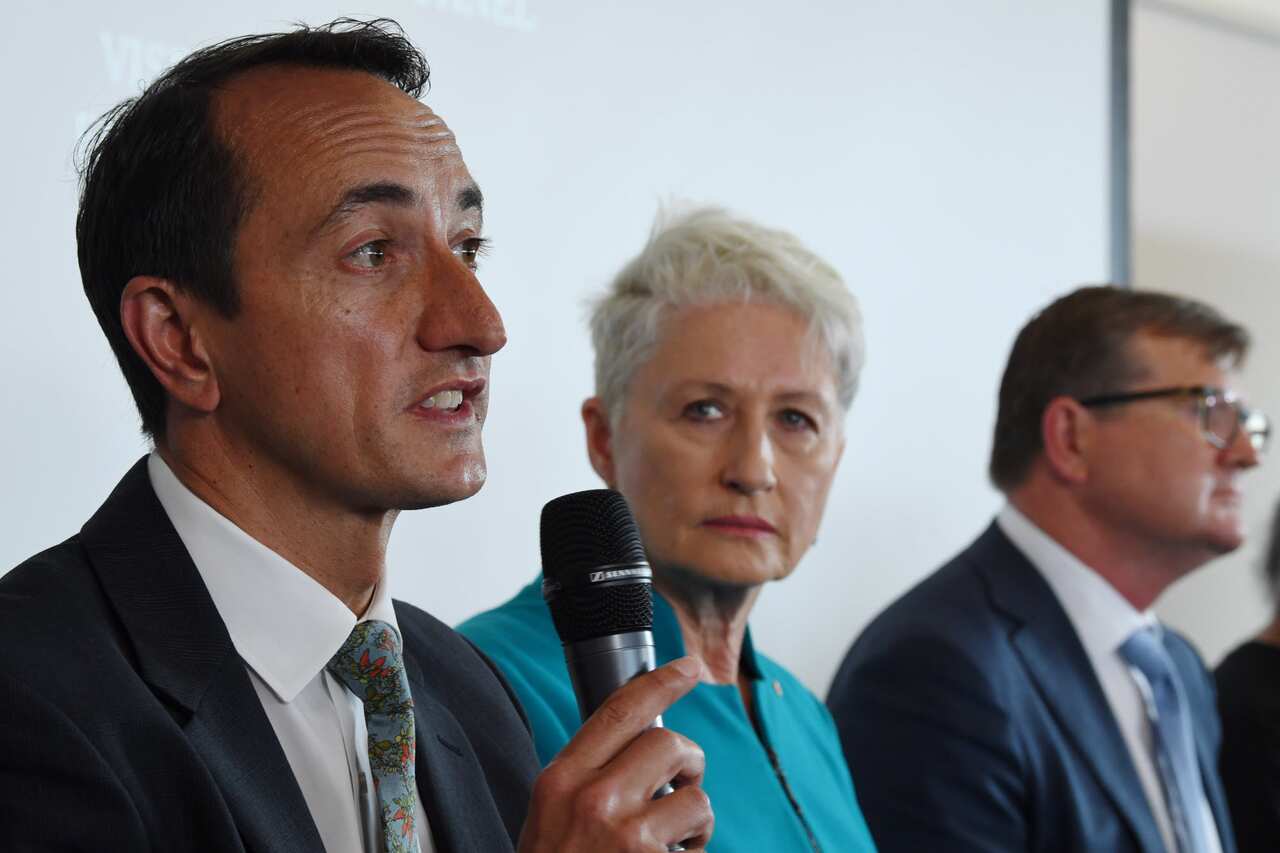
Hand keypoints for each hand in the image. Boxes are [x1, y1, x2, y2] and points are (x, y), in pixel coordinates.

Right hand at [517, 656, 713, 851]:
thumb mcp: (550, 819)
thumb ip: (587, 780)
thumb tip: (642, 751)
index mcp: (561, 781)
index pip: (619, 710)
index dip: (662, 682)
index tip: (690, 668)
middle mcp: (593, 801)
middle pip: (668, 745)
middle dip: (688, 761)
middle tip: (682, 783)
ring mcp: (628, 838)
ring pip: (696, 799)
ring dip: (695, 823)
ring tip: (672, 845)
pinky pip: (700, 848)